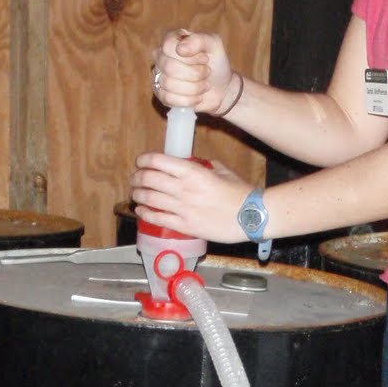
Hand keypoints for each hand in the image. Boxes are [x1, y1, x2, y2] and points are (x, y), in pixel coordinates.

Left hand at [130, 153, 253, 243]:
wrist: (252, 217)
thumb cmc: (241, 193)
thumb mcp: (223, 171)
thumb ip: (205, 166)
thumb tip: (194, 164)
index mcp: (193, 172)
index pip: (158, 161)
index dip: (144, 160)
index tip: (141, 162)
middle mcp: (184, 189)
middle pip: (149, 179)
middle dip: (137, 177)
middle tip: (136, 178)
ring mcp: (183, 208)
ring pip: (149, 199)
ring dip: (138, 194)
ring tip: (136, 193)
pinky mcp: (185, 226)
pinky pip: (158, 218)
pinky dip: (145, 213)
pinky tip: (141, 210)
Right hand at [152, 28, 238, 115]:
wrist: (222, 89)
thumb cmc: (216, 63)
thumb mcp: (214, 45)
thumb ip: (199, 40)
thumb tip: (180, 49)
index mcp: (171, 40)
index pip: (169, 46)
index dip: (190, 56)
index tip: (205, 59)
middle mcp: (161, 56)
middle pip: (169, 67)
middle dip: (195, 73)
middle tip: (207, 72)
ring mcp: (159, 75)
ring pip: (168, 84)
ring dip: (194, 87)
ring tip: (204, 85)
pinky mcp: (161, 94)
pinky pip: (168, 99)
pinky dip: (188, 100)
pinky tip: (198, 97)